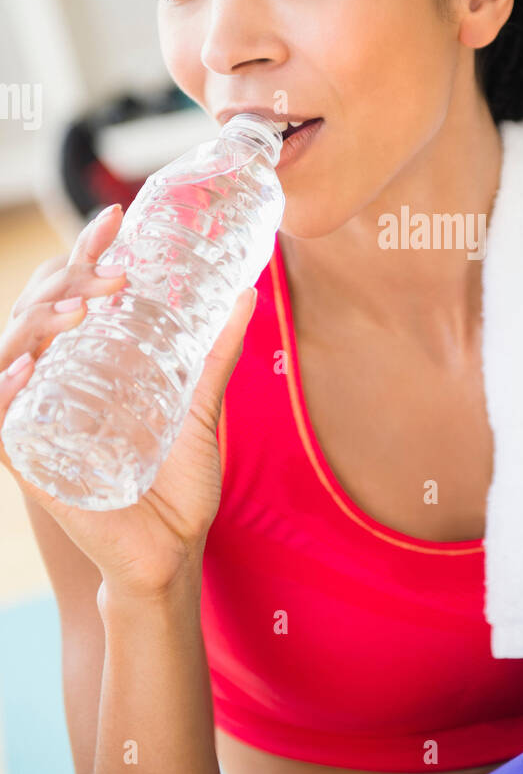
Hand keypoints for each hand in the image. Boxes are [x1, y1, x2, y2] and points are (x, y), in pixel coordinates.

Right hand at [0, 203, 256, 598]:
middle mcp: (59, 387)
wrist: (170, 555)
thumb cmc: (176, 487)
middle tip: (112, 264)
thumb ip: (215, 353)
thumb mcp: (199, 409)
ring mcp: (42, 423)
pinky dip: (4, 391)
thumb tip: (247, 294)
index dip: (84, 255)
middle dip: (67, 279)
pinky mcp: (33, 464)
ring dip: (39, 323)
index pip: (74, 297)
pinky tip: (24, 367)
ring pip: (13, 355)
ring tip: (79, 307)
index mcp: (91, 368)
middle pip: (40, 314)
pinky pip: (2, 421)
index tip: (115, 218)